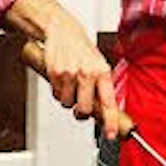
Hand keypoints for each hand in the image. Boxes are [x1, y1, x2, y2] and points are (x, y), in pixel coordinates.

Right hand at [42, 18, 119, 138]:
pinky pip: (56, 94)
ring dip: (68, 100)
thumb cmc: (82, 50)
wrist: (63, 30)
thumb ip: (101, 87)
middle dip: (81, 113)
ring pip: (68, 104)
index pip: (108, 103)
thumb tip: (105, 112)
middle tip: (80, 106)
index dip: (110, 122)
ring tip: (71, 84)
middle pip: (84, 110)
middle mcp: (88, 73)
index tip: (110, 135)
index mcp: (103, 72)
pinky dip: (58, 91)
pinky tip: (62, 78)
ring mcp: (70, 73)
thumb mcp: (98, 65)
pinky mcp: (55, 73)